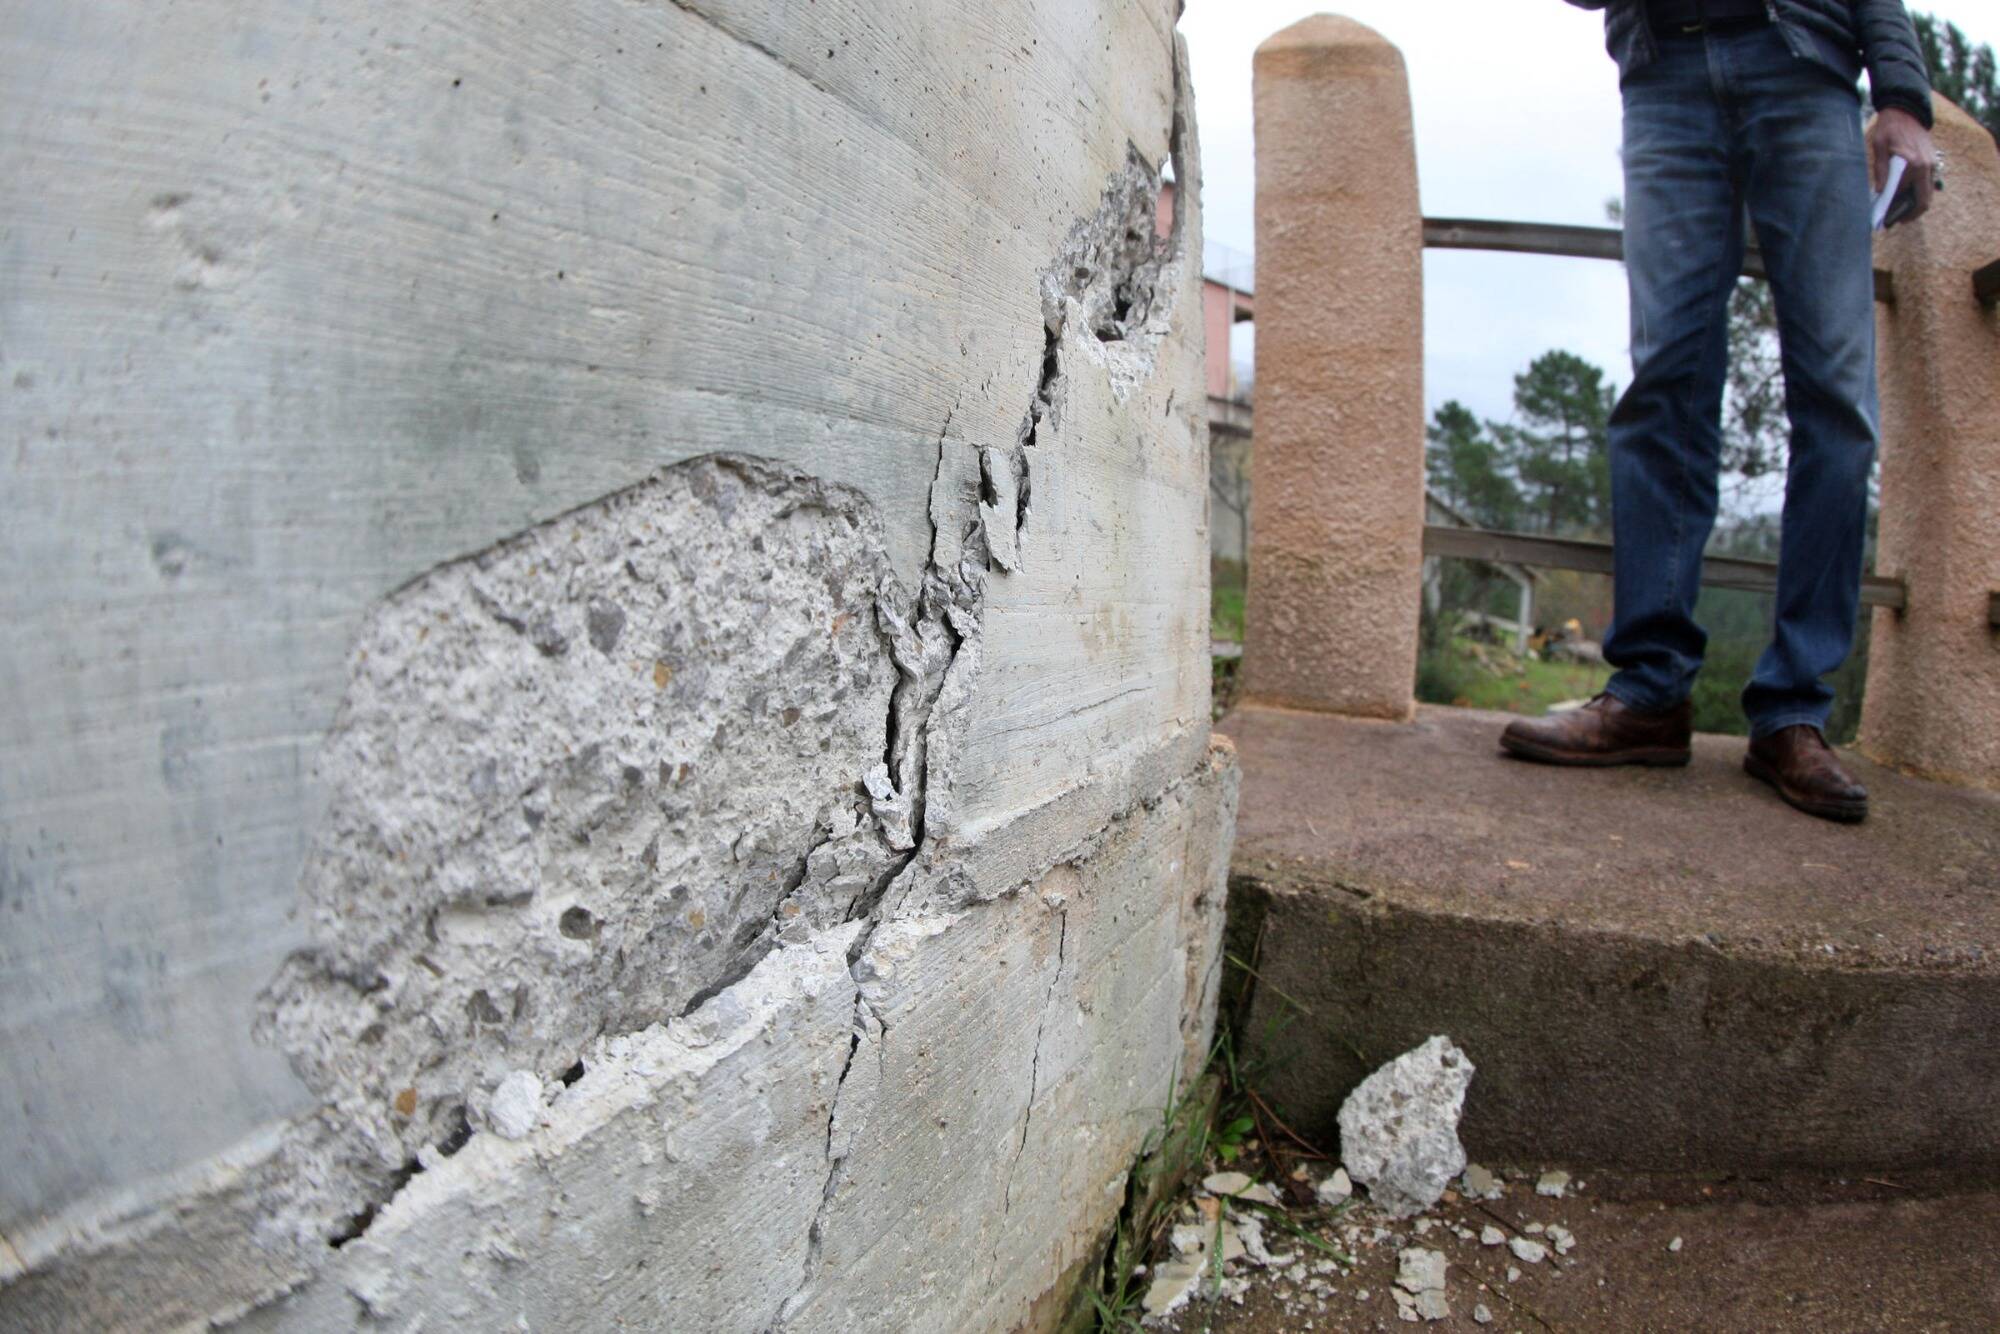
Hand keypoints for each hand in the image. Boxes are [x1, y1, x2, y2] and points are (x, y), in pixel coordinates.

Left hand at [1869, 107, 1936, 222]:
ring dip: (1915, 204)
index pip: (1908, 196)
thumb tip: (1878, 192)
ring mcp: (1932, 164)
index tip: (1887, 220)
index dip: (1898, 210)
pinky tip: (1904, 196)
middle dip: (1910, 214)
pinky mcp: (1933, 161)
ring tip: (1899, 212)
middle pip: (1924, 200)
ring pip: (1927, 193)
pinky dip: (1918, 193)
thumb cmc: (1890, 128)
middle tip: (1896, 221)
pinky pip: (1928, 184)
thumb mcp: (1879, 147)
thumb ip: (1880, 170)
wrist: (1907, 111)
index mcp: (1914, 165)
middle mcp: (1927, 167)